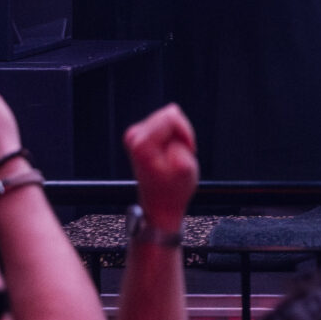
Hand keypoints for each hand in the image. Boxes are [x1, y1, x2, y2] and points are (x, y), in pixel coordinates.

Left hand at [123, 103, 200, 223]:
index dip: (186, 133)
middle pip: (169, 115)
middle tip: (178, 155)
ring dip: (177, 136)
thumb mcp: (187, 166)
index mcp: (142, 143)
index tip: (185, 151)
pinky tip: (168, 153)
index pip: (172, 117)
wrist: (160, 204)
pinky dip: (172, 137)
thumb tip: (173, 118)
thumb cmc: (173, 190)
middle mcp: (134, 136)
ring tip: (173, 156)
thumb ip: (182, 138)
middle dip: (181, 133)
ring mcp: (134, 136)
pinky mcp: (139, 136)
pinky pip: (165, 124)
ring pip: (168, 119)